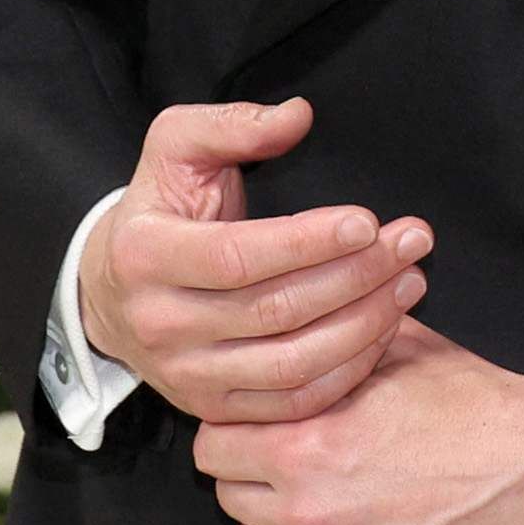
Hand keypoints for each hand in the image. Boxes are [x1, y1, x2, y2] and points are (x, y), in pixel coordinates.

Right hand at [81, 96, 434, 426]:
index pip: (238, 256)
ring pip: (292, 364)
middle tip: (411, 244)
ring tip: (409, 281)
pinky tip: (384, 327)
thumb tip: (297, 115)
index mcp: (144, 255)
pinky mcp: (214, 409)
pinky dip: (349, 370)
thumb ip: (231, 124)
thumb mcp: (175, 148)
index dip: (308, 242)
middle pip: (276, 311)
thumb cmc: (159, 211)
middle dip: (356, 276)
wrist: (112, 293)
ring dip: (365, 324)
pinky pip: (295, 403)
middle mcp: (160, 323)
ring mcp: (187, 375)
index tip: (367, 222)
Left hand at [194, 318, 523, 524]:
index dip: (237, 427)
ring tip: (293, 522)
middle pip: (224, 496)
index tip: (262, 428)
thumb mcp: (406, 349)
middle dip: (251, 478)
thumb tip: (312, 301)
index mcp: (307, 443)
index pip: (212, 441)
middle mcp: (305, 509)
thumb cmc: (480, 411)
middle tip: (288, 469)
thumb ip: (341, 334)